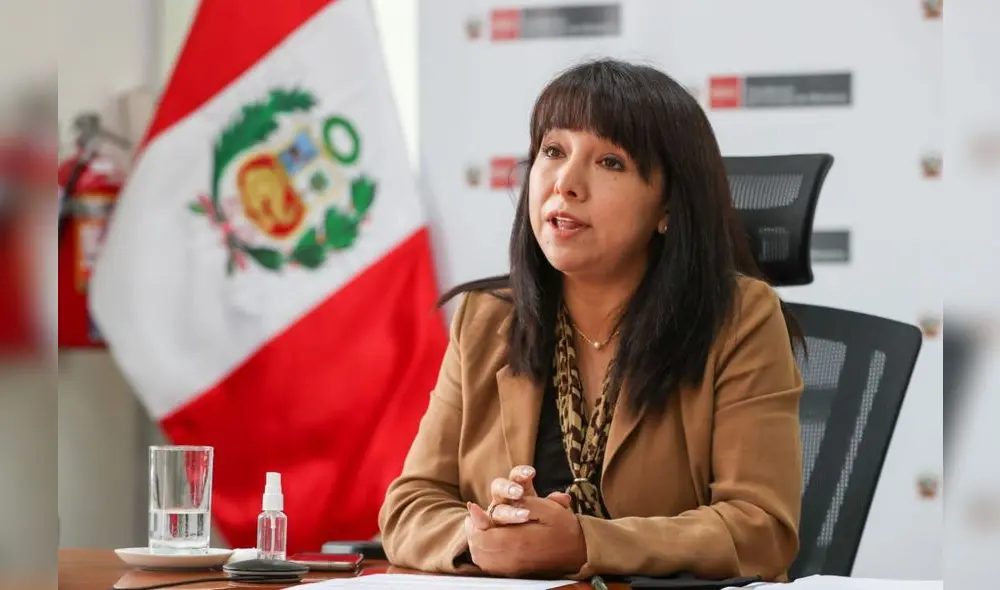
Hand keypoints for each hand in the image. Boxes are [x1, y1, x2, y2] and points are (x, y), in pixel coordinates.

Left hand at [464, 495, 586, 576]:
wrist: (580, 551)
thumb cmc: (564, 528)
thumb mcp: (546, 508)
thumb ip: (519, 504)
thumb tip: (495, 502)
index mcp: (518, 542)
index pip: (482, 535)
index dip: (475, 520)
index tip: (473, 507)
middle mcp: (512, 559)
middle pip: (477, 547)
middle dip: (473, 529)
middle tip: (476, 516)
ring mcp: (512, 568)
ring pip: (481, 558)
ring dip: (477, 541)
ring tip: (481, 526)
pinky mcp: (514, 573)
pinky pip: (489, 565)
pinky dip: (483, 552)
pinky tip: (488, 542)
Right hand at [473, 465, 572, 525]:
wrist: (525, 544)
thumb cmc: (537, 521)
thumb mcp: (547, 511)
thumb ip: (554, 504)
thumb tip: (565, 498)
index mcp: (516, 490)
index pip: (516, 476)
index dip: (521, 472)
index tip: (531, 472)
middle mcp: (502, 500)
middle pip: (499, 488)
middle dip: (508, 489)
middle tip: (519, 493)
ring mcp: (494, 515)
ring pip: (495, 510)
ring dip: (507, 512)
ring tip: (524, 516)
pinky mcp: (490, 531)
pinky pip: (483, 527)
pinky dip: (480, 521)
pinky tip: (477, 520)